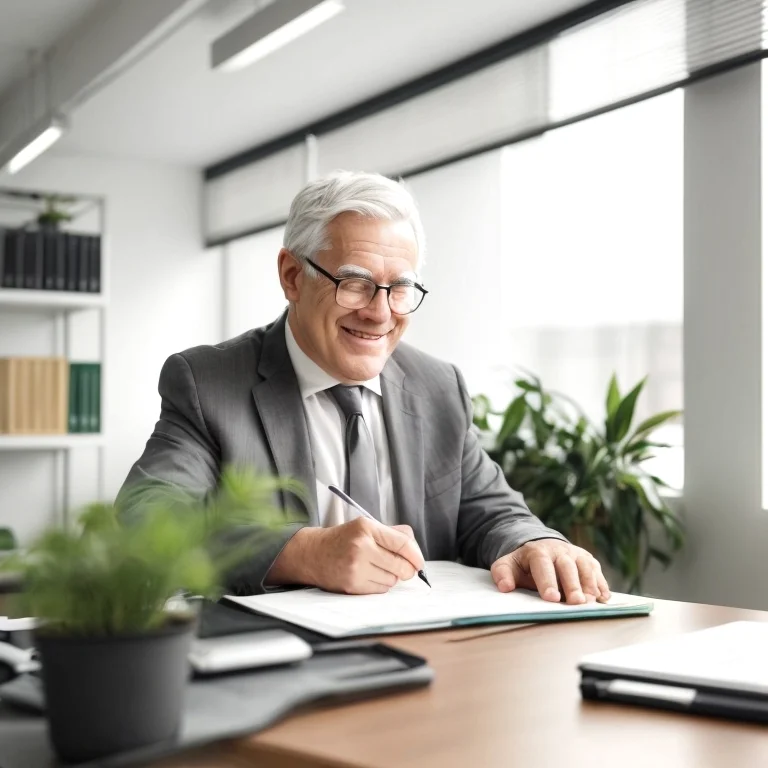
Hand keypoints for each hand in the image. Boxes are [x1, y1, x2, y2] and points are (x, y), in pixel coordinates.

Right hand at [268, 519, 423, 593]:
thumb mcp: (365, 526)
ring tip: (378, 568)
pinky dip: (381, 585)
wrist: (313, 553)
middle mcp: (361, 546)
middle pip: (401, 565)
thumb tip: (415, 548)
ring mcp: (356, 567)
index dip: (416, 555)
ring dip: (392, 577)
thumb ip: (391, 533)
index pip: (403, 543)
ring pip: (392, 580)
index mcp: (366, 528)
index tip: (419, 562)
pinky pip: (380, 589)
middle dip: (407, 570)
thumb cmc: (343, 540)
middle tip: (405, 569)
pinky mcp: (352, 584)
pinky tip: (370, 576)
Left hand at [490, 539, 610, 604]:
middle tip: (576, 603)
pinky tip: (604, 598)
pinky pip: (597, 571)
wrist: (541, 547)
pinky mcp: (588, 560)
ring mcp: (576, 554)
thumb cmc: (524, 563)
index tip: (551, 598)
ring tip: (591, 602)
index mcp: (538, 551)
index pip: (543, 565)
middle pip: (568, 566)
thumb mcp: (508, 565)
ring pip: (586, 567)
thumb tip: (504, 587)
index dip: (547, 581)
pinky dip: (601, 584)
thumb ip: (503, 574)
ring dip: (590, 585)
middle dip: (573, 585)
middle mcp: (560, 550)